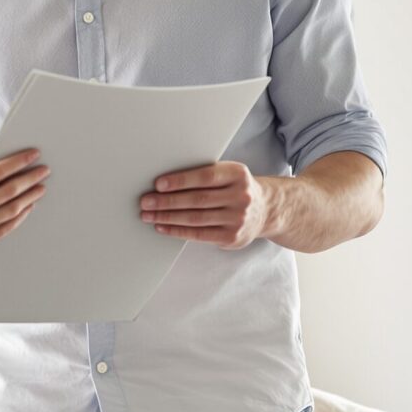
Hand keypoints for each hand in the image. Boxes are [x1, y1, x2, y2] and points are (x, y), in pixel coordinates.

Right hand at [0, 150, 47, 262]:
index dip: (19, 162)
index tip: (32, 155)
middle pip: (11, 190)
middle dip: (31, 178)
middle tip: (43, 170)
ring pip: (14, 208)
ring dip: (31, 196)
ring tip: (40, 187)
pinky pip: (9, 226)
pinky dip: (21, 215)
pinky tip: (28, 206)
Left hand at [139, 160, 275, 249]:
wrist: (265, 210)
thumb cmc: (236, 188)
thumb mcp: (229, 174)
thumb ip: (206, 174)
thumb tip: (166, 181)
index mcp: (237, 174)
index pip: (205, 177)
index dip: (180, 180)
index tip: (159, 184)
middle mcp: (240, 196)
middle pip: (197, 199)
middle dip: (167, 201)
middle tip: (146, 201)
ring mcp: (237, 218)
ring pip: (196, 218)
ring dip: (167, 217)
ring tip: (148, 215)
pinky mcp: (232, 237)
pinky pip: (199, 234)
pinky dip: (177, 231)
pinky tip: (162, 227)